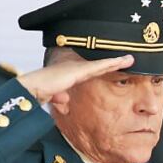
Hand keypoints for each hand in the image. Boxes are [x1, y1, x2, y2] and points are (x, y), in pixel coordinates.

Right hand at [17, 55, 133, 109]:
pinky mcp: (81, 69)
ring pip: (103, 63)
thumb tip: (64, 102)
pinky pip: (102, 65)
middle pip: (99, 65)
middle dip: (113, 62)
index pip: (90, 71)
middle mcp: (75, 68)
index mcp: (70, 74)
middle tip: (127, 59)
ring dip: (117, 61)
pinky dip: (114, 63)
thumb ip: (60, 100)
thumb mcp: (53, 97)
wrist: (32, 87)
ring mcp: (78, 67)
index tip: (113, 67)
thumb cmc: (38, 91)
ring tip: (131, 59)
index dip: (102, 69)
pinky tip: (125, 61)